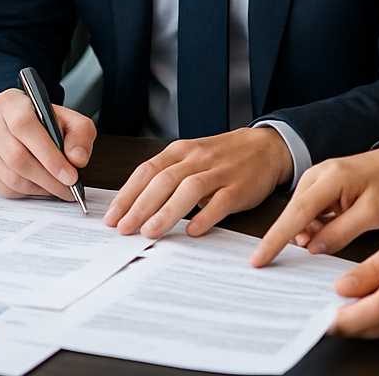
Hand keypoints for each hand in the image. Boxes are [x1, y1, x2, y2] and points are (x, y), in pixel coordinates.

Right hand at [0, 87, 95, 201]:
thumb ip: (80, 135)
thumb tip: (77, 159)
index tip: (71, 175)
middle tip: (69, 188)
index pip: (24, 127)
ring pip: (11, 177)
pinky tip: (43, 188)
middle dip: (48, 178)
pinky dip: (27, 194)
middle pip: (17, 157)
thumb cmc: (48, 120)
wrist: (29, 122)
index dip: (48, 154)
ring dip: (39, 188)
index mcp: (10, 102)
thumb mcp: (72, 119)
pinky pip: (4, 188)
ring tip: (59, 189)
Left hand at [104, 127, 293, 238]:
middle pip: (163, 180)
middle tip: (123, 229)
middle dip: (140, 206)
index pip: (147, 171)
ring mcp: (219, 172)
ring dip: (167, 211)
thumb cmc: (222, 156)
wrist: (265, 146)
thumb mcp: (191, 157)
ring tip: (149, 232)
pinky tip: (192, 231)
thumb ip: (167, 175)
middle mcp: (197, 158)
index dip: (128, 194)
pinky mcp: (239, 187)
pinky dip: (205, 216)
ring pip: (188, 189)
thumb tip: (135, 205)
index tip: (112, 216)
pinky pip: (220, 201)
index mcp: (180, 151)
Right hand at [250, 145, 378, 266]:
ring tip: (338, 230)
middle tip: (296, 258)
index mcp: (330, 179)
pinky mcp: (313, 186)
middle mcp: (315, 175)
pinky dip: (312, 226)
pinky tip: (330, 229)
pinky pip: (304, 211)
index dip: (277, 237)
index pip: (298, 212)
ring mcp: (312, 178)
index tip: (260, 258)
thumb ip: (342, 232)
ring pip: (298, 214)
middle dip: (290, 238)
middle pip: (292, 213)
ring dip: (308, 233)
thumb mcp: (373, 215)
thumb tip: (313, 249)